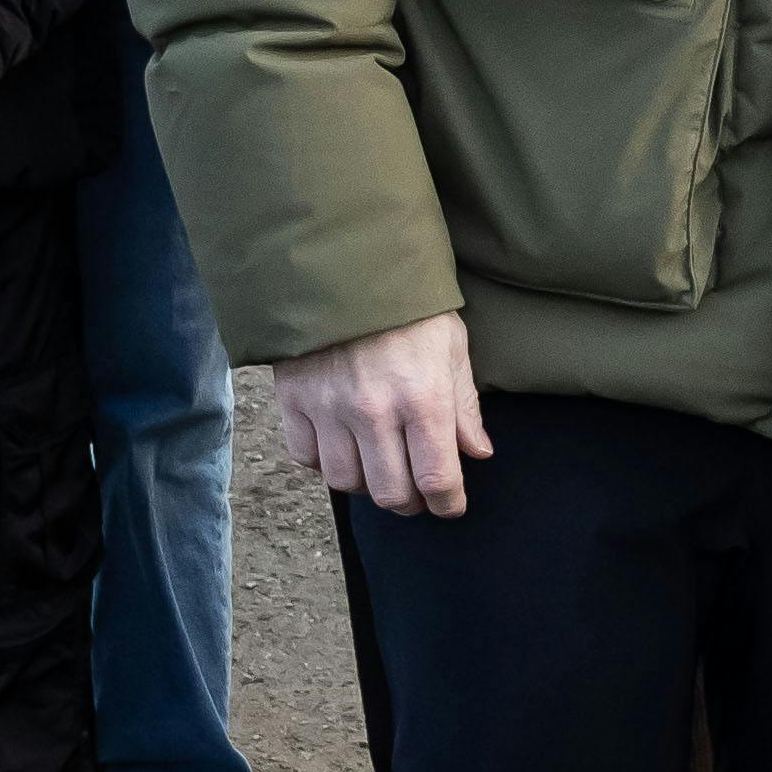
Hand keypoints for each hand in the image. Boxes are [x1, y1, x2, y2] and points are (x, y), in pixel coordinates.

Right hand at [276, 313, 489, 520]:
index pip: (437, 479)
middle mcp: (374, 411)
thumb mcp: (451, 347)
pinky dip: (324, 461)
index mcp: (423, 398)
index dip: (449, 504)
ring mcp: (329, 408)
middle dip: (411, 502)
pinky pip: (306, 457)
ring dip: (366, 484)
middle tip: (417, 491)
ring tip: (380, 466)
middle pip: (390, 493)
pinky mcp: (294, 401)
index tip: (451, 506)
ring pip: (346, 482)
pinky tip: (341, 445)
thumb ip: (464, 405)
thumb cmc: (406, 306)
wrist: (342, 265)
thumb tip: (477, 453)